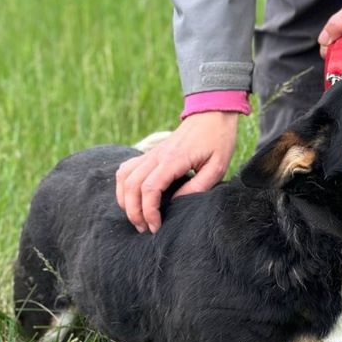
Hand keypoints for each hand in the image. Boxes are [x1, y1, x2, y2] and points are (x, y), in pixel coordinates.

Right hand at [115, 112, 238, 233]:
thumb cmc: (218, 140)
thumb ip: (198, 186)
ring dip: (124, 199)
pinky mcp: (150, 153)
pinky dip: (123, 185)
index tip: (156, 226)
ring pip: (123, 177)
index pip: (149, 188)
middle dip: (133, 211)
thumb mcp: (218, 166)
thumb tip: (178, 203)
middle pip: (131, 186)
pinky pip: (126, 169)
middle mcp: (157, 155)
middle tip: (144, 228)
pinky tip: (131, 198)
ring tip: (136, 217)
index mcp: (174, 159)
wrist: (212, 113)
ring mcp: (151, 153)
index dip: (148, 211)